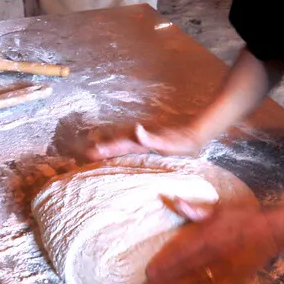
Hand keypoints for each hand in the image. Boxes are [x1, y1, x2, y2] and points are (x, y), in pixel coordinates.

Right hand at [84, 122, 207, 160]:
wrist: (195, 135)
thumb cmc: (183, 142)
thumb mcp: (169, 143)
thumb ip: (151, 138)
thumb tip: (136, 129)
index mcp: (142, 141)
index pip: (120, 146)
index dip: (107, 149)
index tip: (91, 152)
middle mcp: (141, 139)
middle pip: (119, 144)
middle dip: (104, 148)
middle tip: (87, 154)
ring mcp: (146, 140)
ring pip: (124, 143)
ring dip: (110, 147)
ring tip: (96, 151)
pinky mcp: (151, 143)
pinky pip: (133, 146)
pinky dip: (122, 148)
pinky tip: (118, 151)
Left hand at [144, 199, 283, 283]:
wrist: (272, 231)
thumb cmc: (244, 216)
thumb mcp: (219, 208)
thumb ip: (195, 209)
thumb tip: (173, 200)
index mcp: (207, 235)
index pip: (179, 251)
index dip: (163, 262)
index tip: (149, 272)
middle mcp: (212, 253)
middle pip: (184, 269)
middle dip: (165, 280)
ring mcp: (223, 267)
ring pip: (196, 280)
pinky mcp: (235, 276)